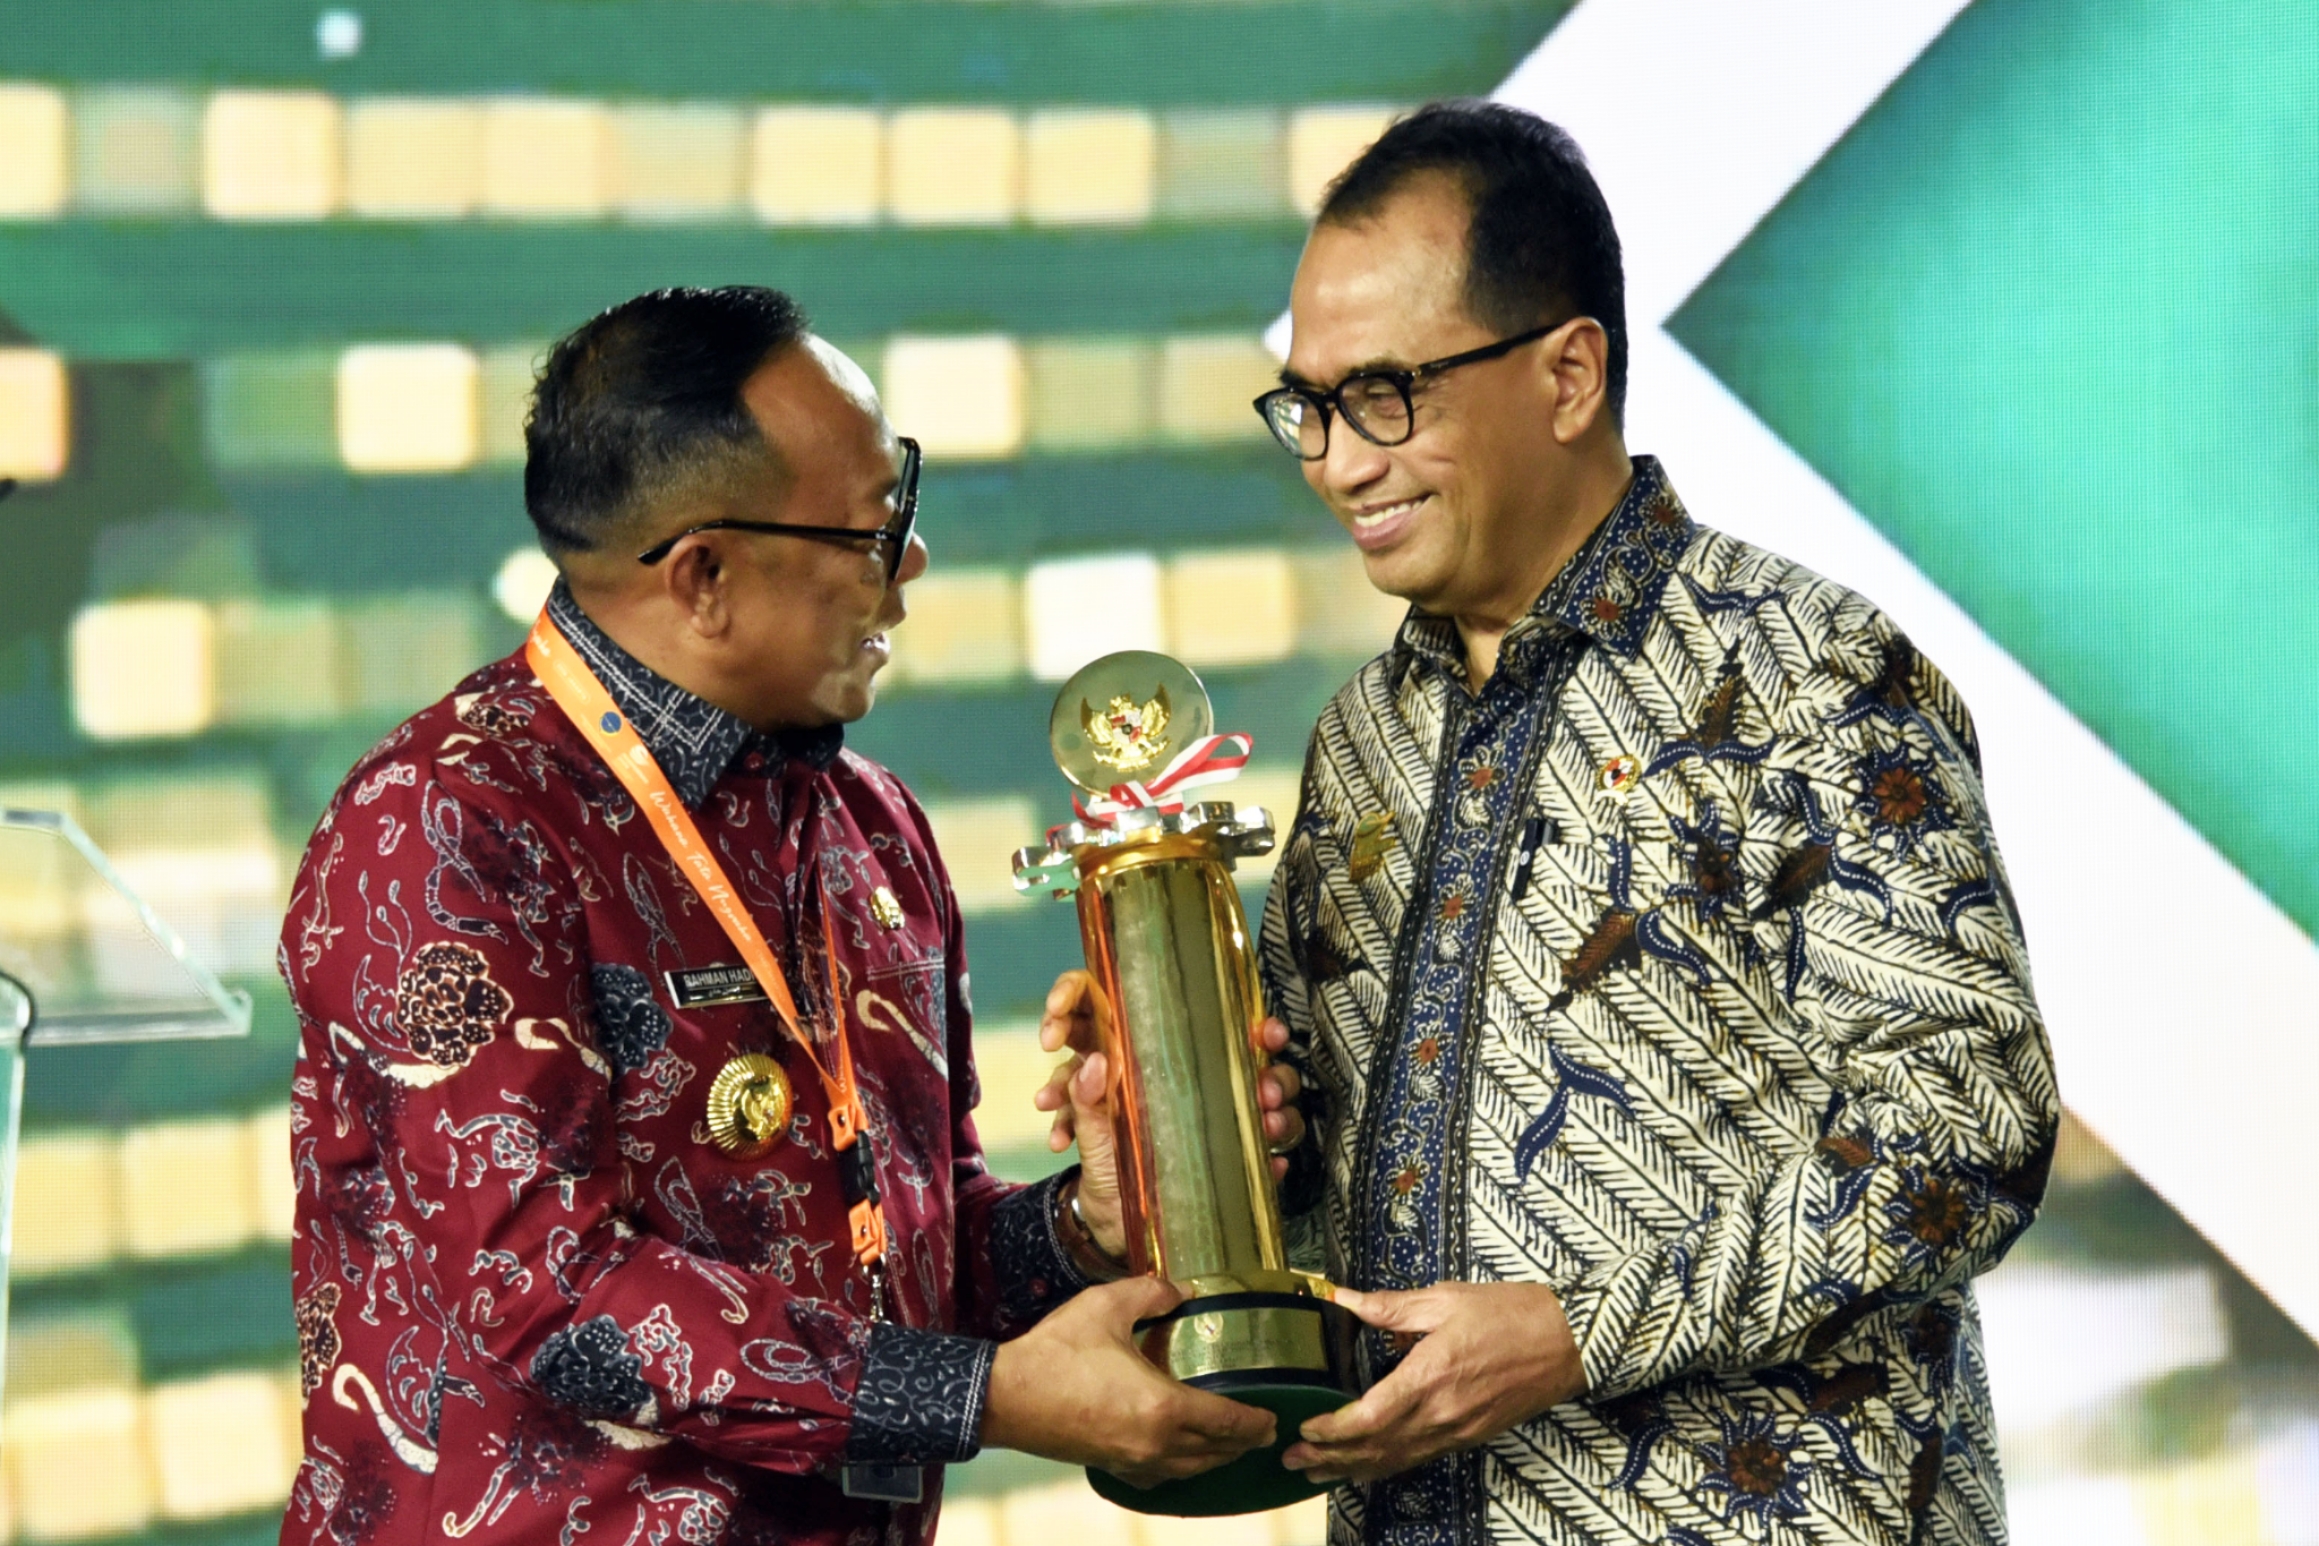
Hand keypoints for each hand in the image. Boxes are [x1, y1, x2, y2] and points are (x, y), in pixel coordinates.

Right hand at [981, 1276, 1277, 1485]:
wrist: (1006, 1396)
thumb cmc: (1055, 1353)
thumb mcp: (1106, 1306)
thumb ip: (1151, 1292)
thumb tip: (1179, 1288)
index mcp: (1163, 1407)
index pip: (1227, 1423)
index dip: (1255, 1423)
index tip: (1271, 1419)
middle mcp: (1154, 1442)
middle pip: (1214, 1453)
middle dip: (1242, 1443)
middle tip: (1259, 1432)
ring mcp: (1131, 1459)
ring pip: (1189, 1469)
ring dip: (1214, 1458)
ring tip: (1227, 1445)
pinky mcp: (1110, 1464)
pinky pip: (1159, 1476)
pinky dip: (1180, 1468)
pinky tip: (1177, 1457)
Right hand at [1035, 971, 1127, 1257]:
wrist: (1135, 1227)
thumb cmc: (1153, 1184)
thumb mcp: (1123, 1145)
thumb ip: (1101, 1106)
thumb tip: (1094, 1061)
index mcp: (1143, 1058)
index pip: (1108, 1002)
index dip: (1076, 993)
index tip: (1055, 1009)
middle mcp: (1128, 1069)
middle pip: (1084, 1023)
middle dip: (1059, 1024)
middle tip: (1047, 1040)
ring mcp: (1109, 1091)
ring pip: (1072, 1065)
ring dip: (1055, 1082)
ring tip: (1046, 1105)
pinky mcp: (1094, 1116)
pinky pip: (1067, 1104)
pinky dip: (1058, 1119)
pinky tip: (1057, 1142)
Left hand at [1036, 974, 1308, 1258]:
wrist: (1110, 1221)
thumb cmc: (1106, 1162)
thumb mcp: (1092, 1127)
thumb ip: (1087, 1098)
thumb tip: (1094, 1062)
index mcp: (1186, 1077)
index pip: (1231, 1044)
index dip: (1258, 1033)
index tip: (1266, 1033)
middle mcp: (1216, 1101)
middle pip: (1267, 1075)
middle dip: (1277, 1078)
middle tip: (1267, 1090)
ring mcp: (1231, 1137)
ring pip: (1278, 1115)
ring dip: (1282, 1117)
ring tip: (1268, 1123)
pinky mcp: (1235, 1174)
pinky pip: (1266, 1164)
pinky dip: (1272, 1162)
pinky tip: (1272, 1163)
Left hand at [1282, 1282, 1583, 1483]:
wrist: (1569, 1342)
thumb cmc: (1511, 1315)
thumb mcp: (1445, 1299)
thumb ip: (1390, 1307)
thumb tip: (1343, 1298)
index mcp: (1429, 1375)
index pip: (1368, 1417)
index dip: (1331, 1429)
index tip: (1305, 1425)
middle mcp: (1440, 1413)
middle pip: (1374, 1448)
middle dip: (1329, 1457)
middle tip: (1292, 1458)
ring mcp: (1456, 1431)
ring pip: (1395, 1460)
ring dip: (1352, 1469)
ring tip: (1316, 1472)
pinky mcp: (1468, 1437)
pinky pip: (1418, 1458)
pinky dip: (1385, 1465)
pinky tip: (1366, 1466)